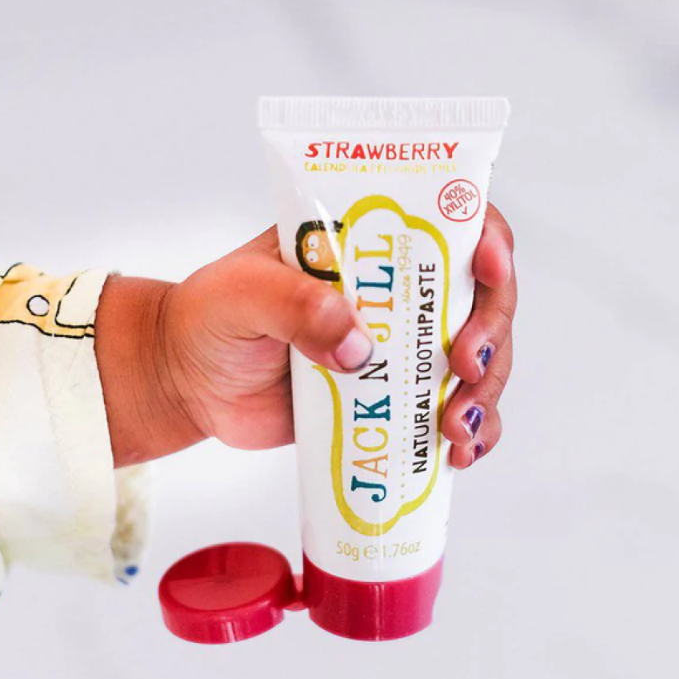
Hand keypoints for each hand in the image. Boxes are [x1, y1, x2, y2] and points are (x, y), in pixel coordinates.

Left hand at [96, 206, 516, 467]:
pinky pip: (449, 414)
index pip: (448, 222)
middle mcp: (396, 291)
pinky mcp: (393, 400)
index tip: (488, 269)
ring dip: (484, 393)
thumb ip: (293, 305)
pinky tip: (458, 456)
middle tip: (464, 367)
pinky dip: (469, 435)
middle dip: (491, 333)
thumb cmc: (208, 319)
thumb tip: (358, 345)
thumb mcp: (240, 295)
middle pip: (482, 298)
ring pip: (478, 362)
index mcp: (365, 243)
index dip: (486, 238)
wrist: (187, 385)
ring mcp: (400, 349)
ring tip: (456, 430)